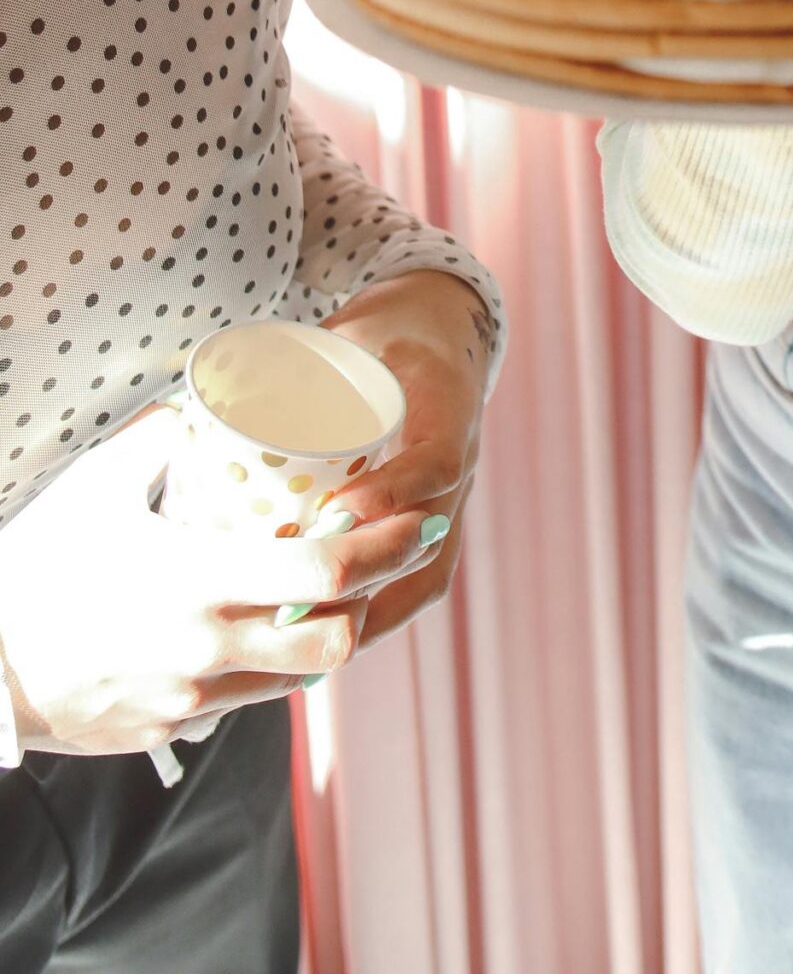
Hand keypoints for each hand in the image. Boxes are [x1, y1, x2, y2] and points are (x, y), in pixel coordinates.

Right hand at [0, 406, 449, 756]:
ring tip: (343, 589)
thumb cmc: (34, 567)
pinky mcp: (171, 727)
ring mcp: (191, 699)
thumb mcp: (96, 485)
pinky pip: (248, 699)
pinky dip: (275, 665)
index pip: (325, 573)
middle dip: (378, 600)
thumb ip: (159, 436)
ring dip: (330, 634)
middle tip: (395, 557)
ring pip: (299, 677)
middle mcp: (209, 650)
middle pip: (336, 638)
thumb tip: (200, 395)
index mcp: (200, 583)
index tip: (424, 518)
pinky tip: (272, 628)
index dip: (387, 547)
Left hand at [314, 270, 491, 649]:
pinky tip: (324, 643)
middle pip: (428, 547)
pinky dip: (372, 617)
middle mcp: (458, 467)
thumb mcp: (355, 332)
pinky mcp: (433, 526)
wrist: (437, 331)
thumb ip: (297, 360)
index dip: (392, 493)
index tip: (336, 511)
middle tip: (293, 609)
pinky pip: (412, 586)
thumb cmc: (383, 334)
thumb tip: (199, 398)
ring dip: (366, 618)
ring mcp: (450, 503)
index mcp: (448, 409)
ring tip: (301, 646)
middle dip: (363, 587)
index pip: (437, 461)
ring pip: (422, 581)